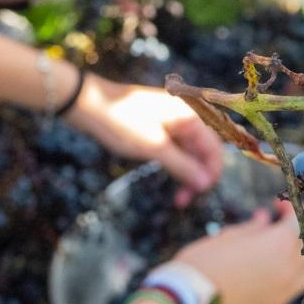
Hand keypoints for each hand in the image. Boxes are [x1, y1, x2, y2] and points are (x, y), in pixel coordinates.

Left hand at [66, 73, 222, 206]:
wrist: (89, 104)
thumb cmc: (121, 122)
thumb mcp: (153, 147)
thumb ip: (183, 165)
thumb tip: (206, 183)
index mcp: (190, 116)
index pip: (214, 148)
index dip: (211, 173)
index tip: (200, 194)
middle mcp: (186, 116)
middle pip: (204, 150)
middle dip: (198, 176)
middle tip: (183, 200)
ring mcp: (173, 120)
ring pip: (190, 151)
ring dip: (187, 173)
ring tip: (177, 197)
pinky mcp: (161, 125)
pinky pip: (177, 147)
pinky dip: (176, 163)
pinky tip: (169, 177)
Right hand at [173, 200, 303, 303]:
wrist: (189, 299)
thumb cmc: (204, 263)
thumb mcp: (228, 237)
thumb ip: (252, 227)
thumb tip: (264, 219)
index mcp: (278, 246)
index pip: (298, 222)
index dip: (290, 209)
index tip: (278, 204)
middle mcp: (288, 269)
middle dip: (300, 230)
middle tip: (281, 222)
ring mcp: (284, 290)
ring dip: (301, 253)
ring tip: (282, 245)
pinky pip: (295, 285)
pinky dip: (292, 272)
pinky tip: (274, 265)